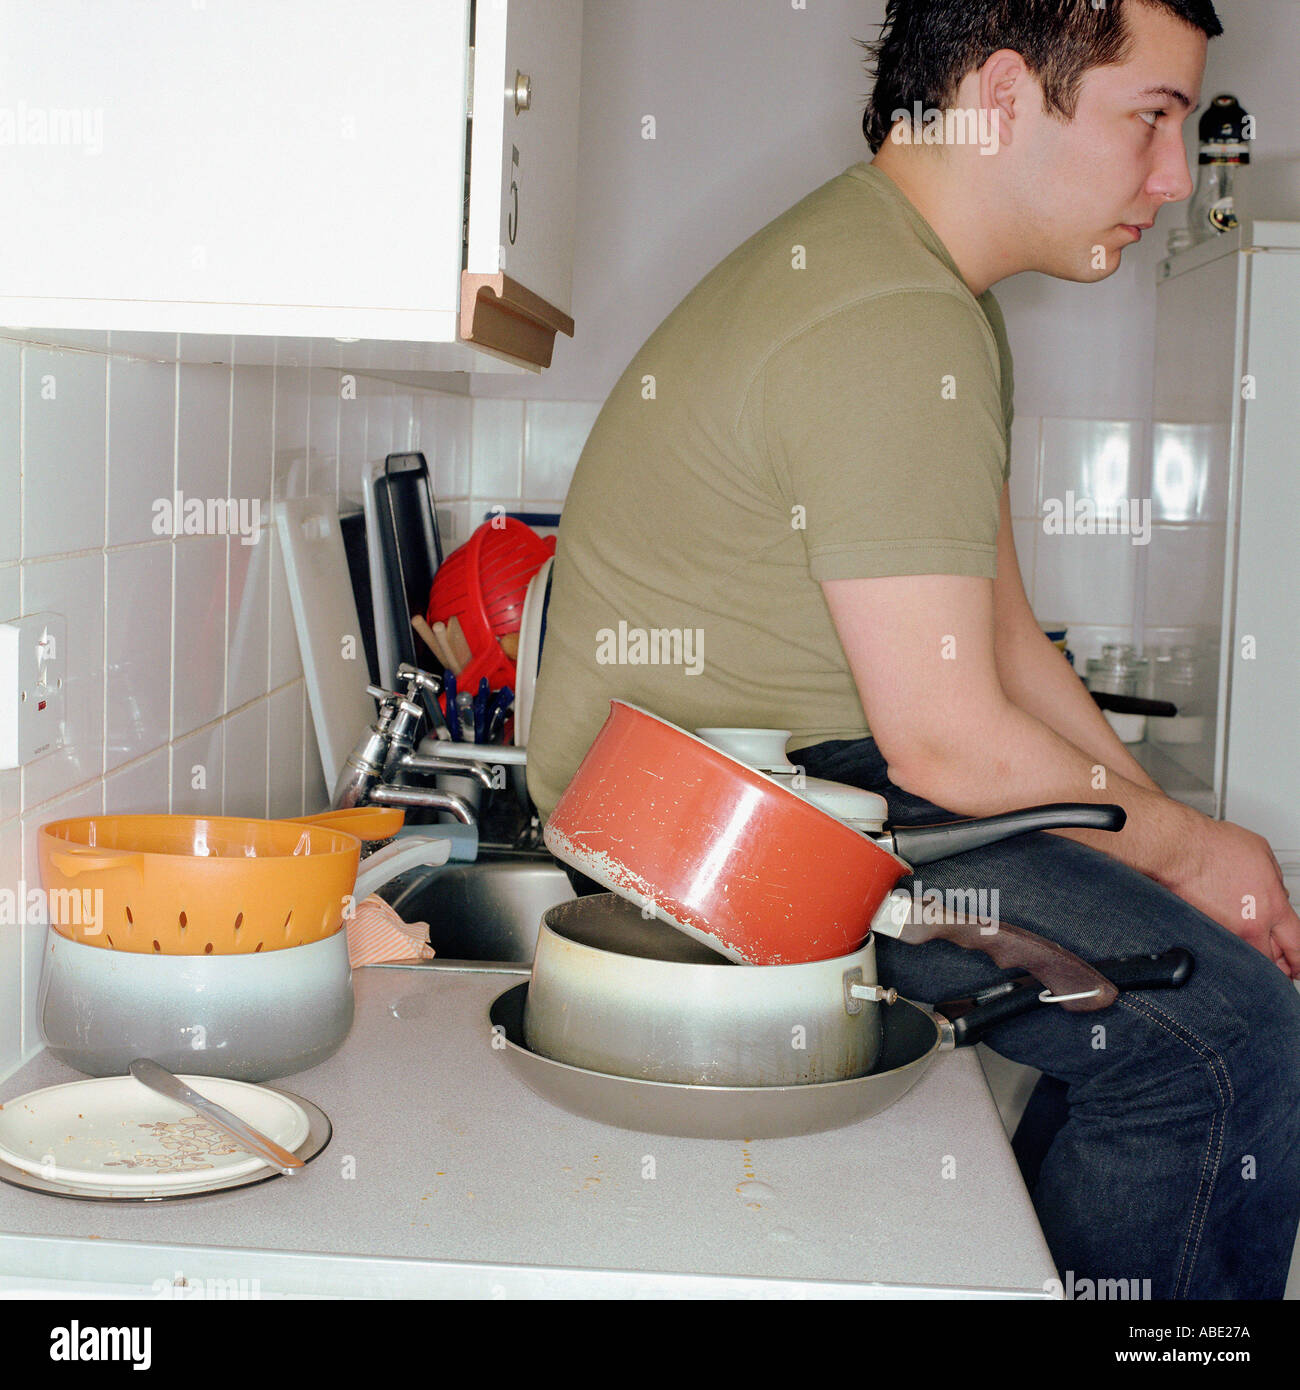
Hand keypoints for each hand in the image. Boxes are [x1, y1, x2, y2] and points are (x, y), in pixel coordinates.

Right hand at [1166, 817, 1299, 977]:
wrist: (1180, 850)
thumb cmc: (1214, 847)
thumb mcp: (1262, 853)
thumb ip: (1276, 881)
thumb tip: (1277, 893)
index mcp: (1271, 908)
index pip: (1297, 947)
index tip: (1298, 963)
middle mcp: (1249, 926)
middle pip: (1272, 964)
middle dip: (1278, 966)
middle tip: (1278, 962)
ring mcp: (1224, 932)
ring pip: (1244, 959)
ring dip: (1250, 956)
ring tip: (1249, 945)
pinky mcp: (1202, 931)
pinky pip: (1220, 947)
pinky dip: (1225, 946)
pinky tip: (1224, 933)